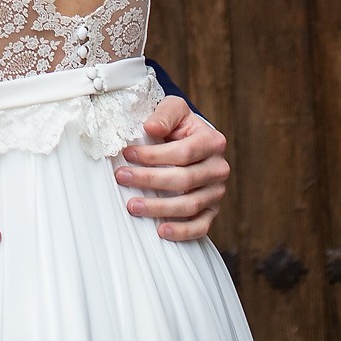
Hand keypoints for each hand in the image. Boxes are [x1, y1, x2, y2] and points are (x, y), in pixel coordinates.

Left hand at [116, 96, 228, 241]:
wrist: (191, 141)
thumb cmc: (179, 126)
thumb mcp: (174, 109)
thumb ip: (164, 115)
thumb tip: (150, 128)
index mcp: (212, 141)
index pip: (183, 153)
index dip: (154, 155)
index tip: (127, 154)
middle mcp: (218, 168)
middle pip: (184, 179)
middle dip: (150, 180)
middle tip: (122, 178)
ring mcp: (216, 192)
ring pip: (190, 205)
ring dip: (159, 208)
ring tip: (132, 206)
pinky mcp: (211, 210)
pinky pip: (201, 226)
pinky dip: (182, 231)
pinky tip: (161, 231)